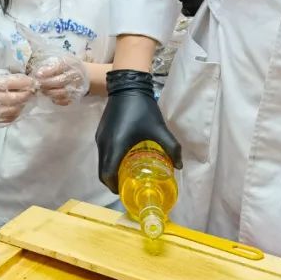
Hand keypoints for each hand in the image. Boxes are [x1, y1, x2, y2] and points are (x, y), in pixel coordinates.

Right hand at [0, 70, 36, 127]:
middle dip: (27, 94)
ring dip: (24, 104)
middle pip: (14, 98)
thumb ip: (5, 78)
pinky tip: (19, 107)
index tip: (33, 81)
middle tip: (33, 91)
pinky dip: (17, 113)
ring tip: (27, 99)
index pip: (11, 82)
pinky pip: (10, 119)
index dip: (25, 82)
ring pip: (14, 110)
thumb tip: (26, 79)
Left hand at [29, 54, 89, 105]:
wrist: (88, 75)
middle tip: (38, 85)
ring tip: (43, 92)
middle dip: (46, 84)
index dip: (47, 72)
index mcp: (70, 65)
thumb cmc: (71, 67)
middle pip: (59, 81)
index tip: (37, 75)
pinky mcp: (77, 95)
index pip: (58, 68)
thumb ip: (53, 65)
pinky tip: (52, 98)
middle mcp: (74, 75)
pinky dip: (58, 101)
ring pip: (62, 92)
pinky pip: (67, 100)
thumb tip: (39, 71)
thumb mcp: (64, 61)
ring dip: (50, 93)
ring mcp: (77, 86)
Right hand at [96, 70, 182, 192]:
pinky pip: (102, 153)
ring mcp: (100, 138)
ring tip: (126, 174)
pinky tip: (123, 158)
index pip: (107, 175)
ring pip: (101, 162)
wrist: (127, 86)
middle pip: (102, 171)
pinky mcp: (100, 132)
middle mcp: (103, 144)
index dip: (114, 187)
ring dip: (110, 172)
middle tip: (127, 187)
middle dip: (112, 183)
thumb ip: (172, 148)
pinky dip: (109, 161)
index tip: (125, 192)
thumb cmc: (143, 109)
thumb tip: (180, 166)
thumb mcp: (159, 129)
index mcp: (115, 146)